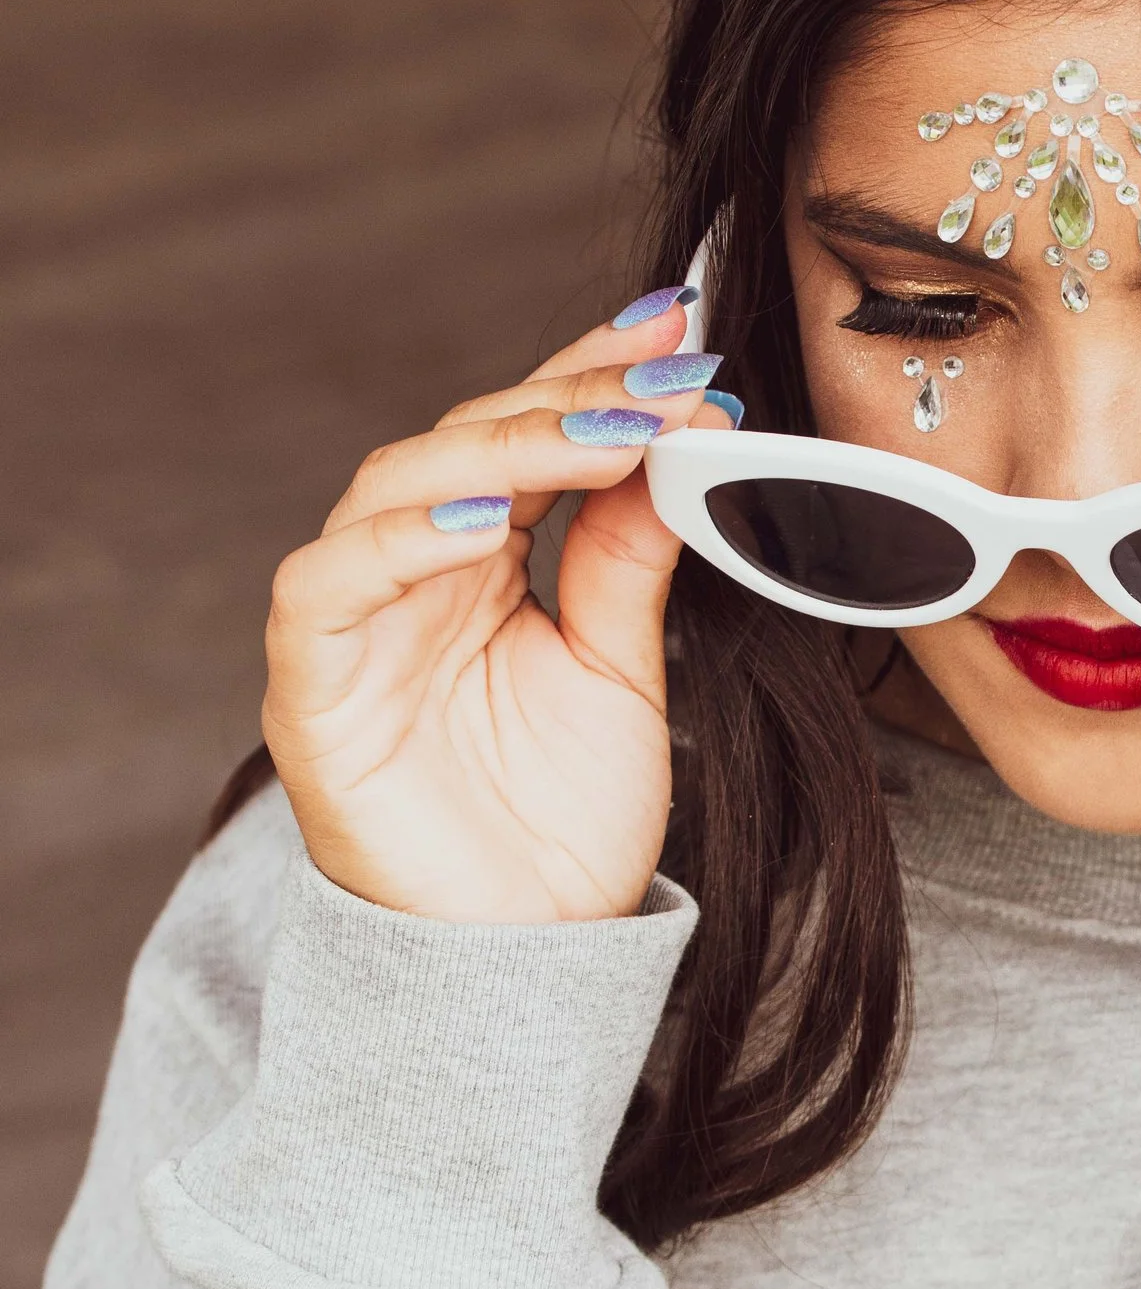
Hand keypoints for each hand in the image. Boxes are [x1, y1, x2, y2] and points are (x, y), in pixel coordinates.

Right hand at [262, 294, 730, 924]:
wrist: (526, 962)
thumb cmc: (562, 825)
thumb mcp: (621, 670)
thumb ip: (628, 560)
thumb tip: (674, 440)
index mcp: (483, 562)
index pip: (529, 434)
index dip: (592, 372)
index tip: (679, 326)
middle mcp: (411, 575)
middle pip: (468, 441)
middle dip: (571, 398)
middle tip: (668, 375)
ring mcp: (356, 625)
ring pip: (395, 487)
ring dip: (503, 448)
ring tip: (605, 435)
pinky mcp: (313, 689)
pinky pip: (329, 585)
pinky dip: (401, 540)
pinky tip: (486, 520)